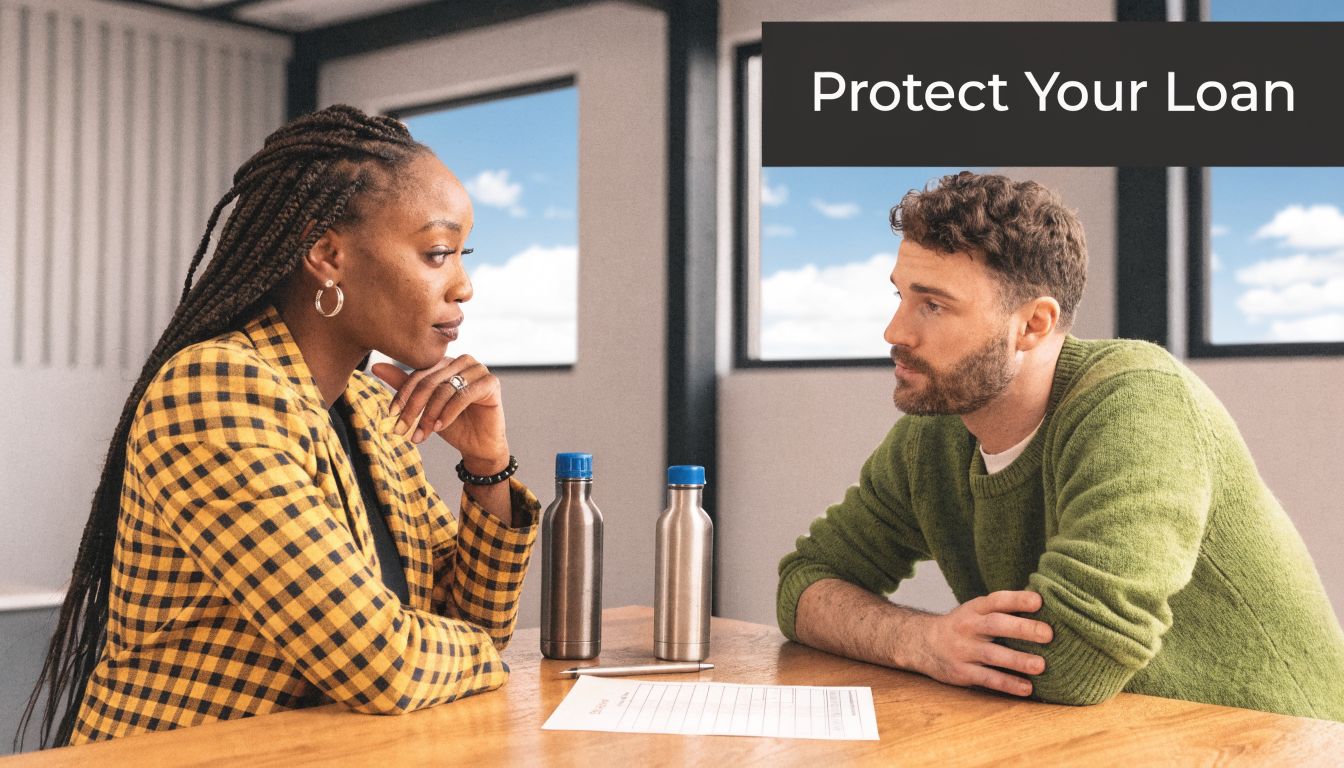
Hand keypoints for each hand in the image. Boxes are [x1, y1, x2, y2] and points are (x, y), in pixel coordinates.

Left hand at [371, 356, 509, 473]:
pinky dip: (448, 413)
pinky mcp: (491, 382)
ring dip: (429, 414)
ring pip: (445, 389)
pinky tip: (440, 427)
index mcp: (446, 362)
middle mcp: (462, 361)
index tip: (392, 415)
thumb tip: (376, 366)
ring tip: (421, 434)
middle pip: (430, 381)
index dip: (403, 395)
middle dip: (414, 408)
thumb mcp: (424, 407)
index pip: (418, 374)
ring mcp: (478, 369)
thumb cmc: (453, 424)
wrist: (479, 446)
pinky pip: (463, 395)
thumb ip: (404, 386)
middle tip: (401, 429)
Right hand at [910, 590, 1052, 696]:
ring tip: (1040, 665)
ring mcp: (963, 650)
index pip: (997, 600)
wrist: (922, 643)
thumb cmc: (963, 626)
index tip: (1038, 601)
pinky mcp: (961, 672)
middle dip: (1022, 629)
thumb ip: (1002, 611)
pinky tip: (1026, 688)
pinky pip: (987, 679)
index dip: (1017, 599)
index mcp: (975, 609)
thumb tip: (1046, 609)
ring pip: (992, 655)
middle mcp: (968, 627)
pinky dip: (1007, 683)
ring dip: (1017, 660)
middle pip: (995, 625)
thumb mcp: (975, 612)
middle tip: (1048, 634)